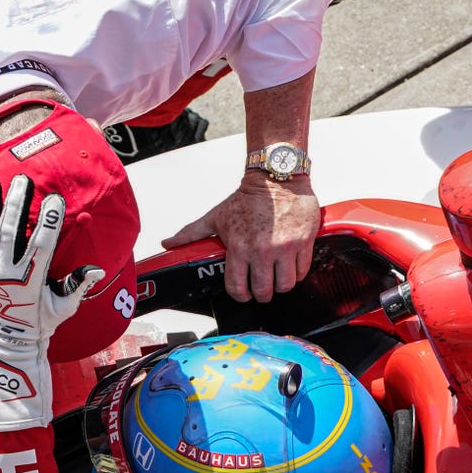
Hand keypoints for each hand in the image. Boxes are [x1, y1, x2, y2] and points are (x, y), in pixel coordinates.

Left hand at [0, 173, 101, 430]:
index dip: (49, 222)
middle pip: (10, 232)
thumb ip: (77, 286)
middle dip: (16, 204)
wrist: (9, 340)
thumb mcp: (64, 308)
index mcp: (31, 280)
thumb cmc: (40, 322)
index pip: (41, 245)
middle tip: (22, 180)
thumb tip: (96, 269)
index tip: (55, 200)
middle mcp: (7, 272)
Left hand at [162, 174, 320, 302]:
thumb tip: (168, 244)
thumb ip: (191, 233)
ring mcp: (285, 248)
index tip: (243, 292)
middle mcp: (263, 251)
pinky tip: (290, 265)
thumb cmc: (247, 199)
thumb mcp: (216, 216)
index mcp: (239, 248)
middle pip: (264, 291)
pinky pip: (302, 270)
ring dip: (280, 285)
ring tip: (277, 277)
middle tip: (262, 287)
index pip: (237, 287)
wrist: (276, 177)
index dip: (240, 294)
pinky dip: (297, 272)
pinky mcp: (304, 242)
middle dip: (261, 293)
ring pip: (285, 285)